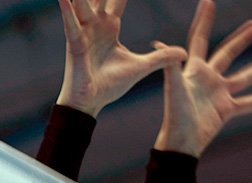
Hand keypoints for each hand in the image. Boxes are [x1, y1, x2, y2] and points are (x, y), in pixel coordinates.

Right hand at [57, 0, 186, 117]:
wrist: (91, 103)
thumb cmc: (110, 86)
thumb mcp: (141, 67)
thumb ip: (161, 58)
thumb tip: (184, 53)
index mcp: (110, 27)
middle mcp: (95, 25)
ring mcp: (83, 32)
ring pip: (83, 3)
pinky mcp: (74, 43)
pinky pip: (70, 23)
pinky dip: (67, 9)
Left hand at [153, 0, 251, 156]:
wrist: (180, 142)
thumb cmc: (174, 115)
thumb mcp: (173, 87)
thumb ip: (170, 65)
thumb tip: (157, 42)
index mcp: (193, 70)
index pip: (199, 39)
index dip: (204, 21)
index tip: (208, 2)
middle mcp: (207, 79)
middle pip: (226, 54)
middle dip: (240, 40)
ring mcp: (218, 94)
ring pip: (242, 78)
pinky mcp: (227, 110)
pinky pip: (249, 103)